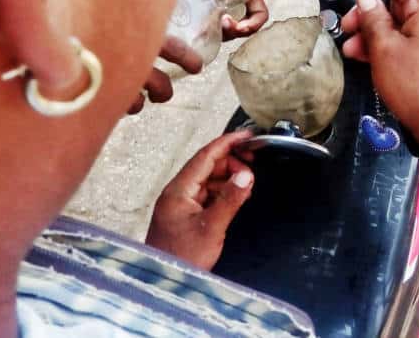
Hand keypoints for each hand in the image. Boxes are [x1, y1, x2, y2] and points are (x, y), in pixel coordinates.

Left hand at [129, 0, 286, 113]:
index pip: (259, 12)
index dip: (253, 23)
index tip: (238, 26)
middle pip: (244, 22)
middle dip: (236, 29)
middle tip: (222, 26)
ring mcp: (215, 3)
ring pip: (227, 25)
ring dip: (222, 31)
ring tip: (209, 27)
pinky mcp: (199, 9)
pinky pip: (210, 25)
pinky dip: (207, 31)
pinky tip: (198, 30)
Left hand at [145, 131, 254, 270]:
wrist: (164, 282)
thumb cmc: (182, 258)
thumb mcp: (211, 228)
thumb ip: (230, 199)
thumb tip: (246, 174)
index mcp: (179, 190)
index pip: (205, 156)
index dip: (228, 142)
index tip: (247, 135)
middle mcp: (177, 192)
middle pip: (207, 165)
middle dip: (231, 160)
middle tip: (253, 162)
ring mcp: (180, 203)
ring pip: (207, 178)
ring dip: (228, 176)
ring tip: (248, 181)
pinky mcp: (185, 214)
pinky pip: (206, 193)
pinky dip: (222, 189)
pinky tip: (235, 195)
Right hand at [339, 0, 418, 148]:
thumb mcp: (384, 49)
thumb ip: (373, 18)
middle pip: (399, 4)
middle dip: (369, 14)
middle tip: (348, 27)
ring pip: (402, 25)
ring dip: (376, 33)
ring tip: (354, 49)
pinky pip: (410, 41)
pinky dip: (390, 45)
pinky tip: (370, 57)